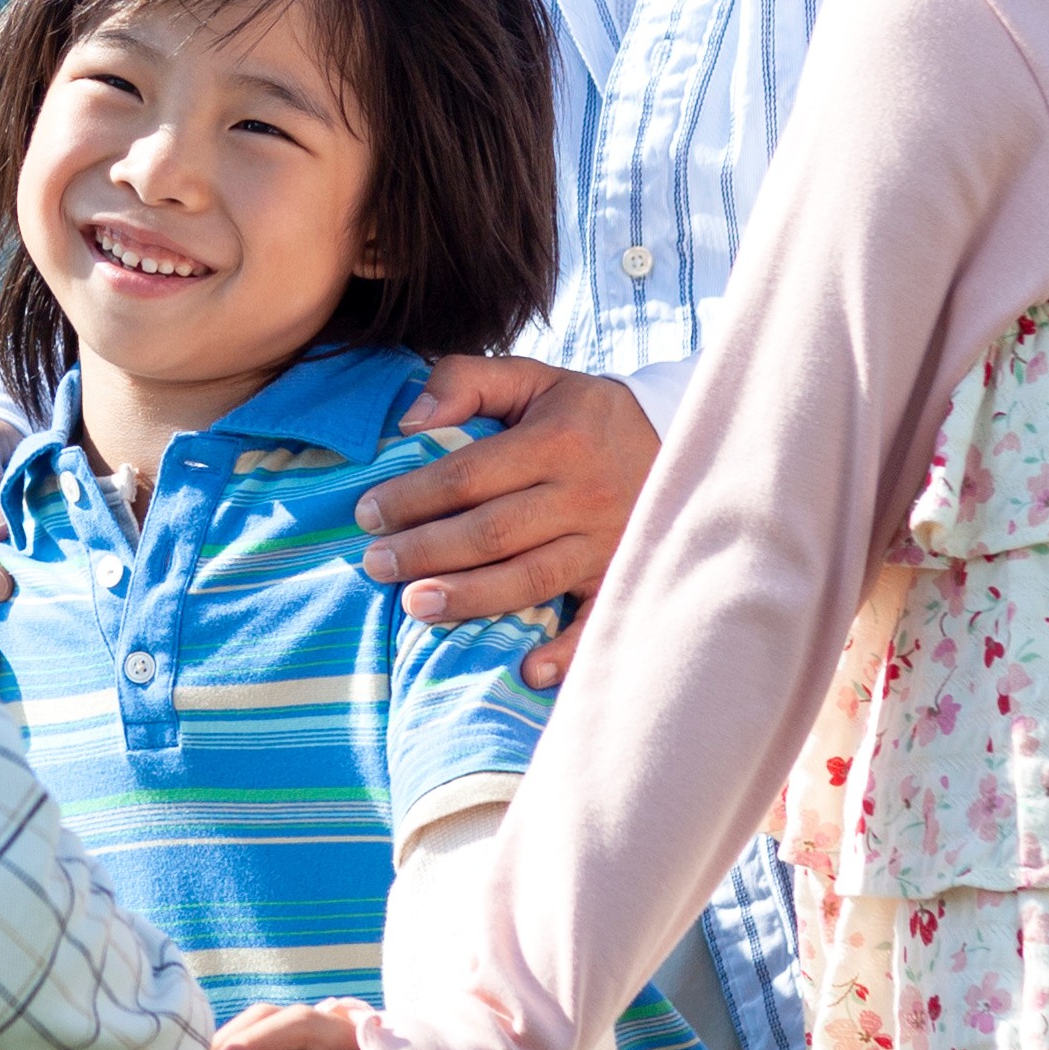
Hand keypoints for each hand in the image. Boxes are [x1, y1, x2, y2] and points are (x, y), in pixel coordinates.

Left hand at [362, 357, 655, 686]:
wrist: (680, 444)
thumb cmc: (582, 415)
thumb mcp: (530, 378)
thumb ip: (465, 382)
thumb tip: (411, 423)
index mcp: (555, 441)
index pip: (468, 475)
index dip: (412, 497)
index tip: (368, 513)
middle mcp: (582, 494)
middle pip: (492, 532)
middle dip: (427, 552)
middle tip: (377, 565)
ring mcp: (607, 542)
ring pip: (529, 578)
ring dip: (470, 597)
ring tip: (416, 607)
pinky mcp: (623, 576)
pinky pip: (596, 620)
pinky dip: (567, 650)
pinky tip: (529, 671)